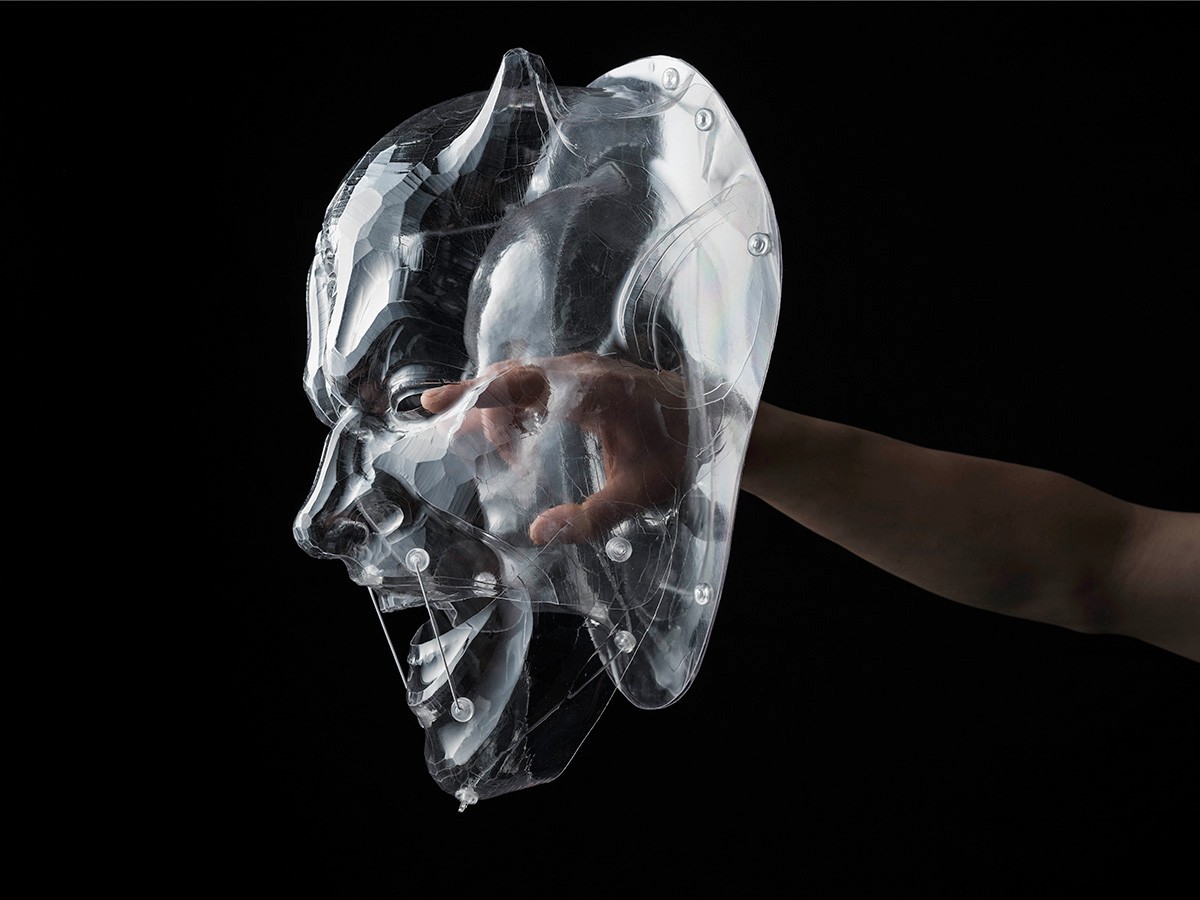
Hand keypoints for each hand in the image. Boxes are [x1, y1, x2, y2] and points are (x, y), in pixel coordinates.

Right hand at [422, 352, 688, 544]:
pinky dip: (518, 400)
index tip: (449, 413)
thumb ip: (589, 517)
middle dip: (474, 397)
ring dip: (497, 402)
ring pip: (525, 376)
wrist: (719, 423)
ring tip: (473, 435)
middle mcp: (583, 371)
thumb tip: (537, 534)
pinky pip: (542, 381)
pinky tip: (512, 430)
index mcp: (590, 391)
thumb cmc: (681, 453)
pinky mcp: (591, 377)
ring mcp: (586, 370)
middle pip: (513, 374)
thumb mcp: (638, 494)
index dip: (479, 399)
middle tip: (438, 414)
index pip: (518, 385)